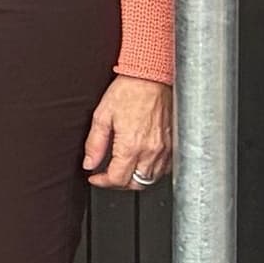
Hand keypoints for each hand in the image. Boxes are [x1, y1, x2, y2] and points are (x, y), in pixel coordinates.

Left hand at [85, 74, 173, 191]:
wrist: (152, 78)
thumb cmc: (129, 91)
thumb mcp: (102, 115)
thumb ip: (95, 143)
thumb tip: (89, 163)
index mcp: (131, 145)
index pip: (118, 179)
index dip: (103, 182)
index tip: (95, 178)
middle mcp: (152, 150)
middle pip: (136, 184)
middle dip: (119, 184)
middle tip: (106, 175)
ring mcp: (166, 149)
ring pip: (151, 178)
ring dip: (135, 178)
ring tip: (122, 168)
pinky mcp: (174, 144)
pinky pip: (165, 168)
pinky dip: (151, 170)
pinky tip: (141, 162)